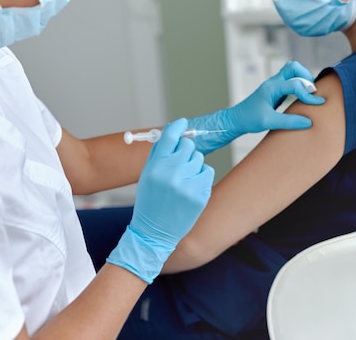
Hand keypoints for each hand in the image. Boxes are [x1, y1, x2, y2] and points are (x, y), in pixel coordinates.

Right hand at [107, 118, 213, 283]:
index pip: (170, 135)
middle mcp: (171, 172)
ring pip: (199, 158)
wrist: (153, 232)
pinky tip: (190, 188)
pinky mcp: (200, 194)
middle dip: (185, 150)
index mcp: (155, 165)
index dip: (178, 127)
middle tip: (180, 162)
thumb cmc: (150, 201)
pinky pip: (207, 172)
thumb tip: (174, 132)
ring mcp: (187, 184)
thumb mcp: (147, 175)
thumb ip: (159, 154)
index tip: (182, 123)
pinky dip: (201, 177)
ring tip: (182, 181)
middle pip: (188, 145)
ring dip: (193, 165)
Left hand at [188, 61, 325, 153]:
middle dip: (306, 76)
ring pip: (291, 71)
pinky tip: (302, 97)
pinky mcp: (275, 91)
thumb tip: (309, 122)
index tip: (318, 103)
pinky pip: (290, 81)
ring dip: (303, 78)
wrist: (236, 120)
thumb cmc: (249, 119)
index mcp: (272, 87)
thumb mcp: (269, 122)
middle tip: (312, 91)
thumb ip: (289, 122)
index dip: (308, 94)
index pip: (295, 84)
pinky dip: (299, 85)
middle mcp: (273, 83)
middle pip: (293, 67)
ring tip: (309, 93)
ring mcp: (274, 85)